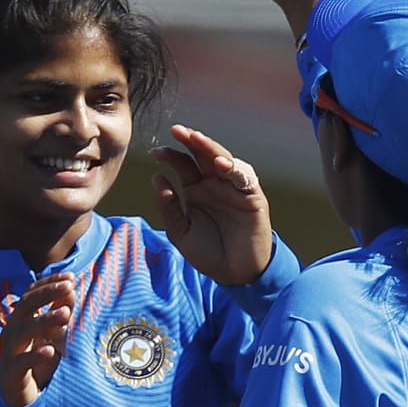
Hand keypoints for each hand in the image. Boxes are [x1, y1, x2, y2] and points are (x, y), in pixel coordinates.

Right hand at [0, 274, 75, 406]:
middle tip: (69, 287)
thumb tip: (71, 290)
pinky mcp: (13, 371)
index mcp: (20, 318)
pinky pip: (22, 362)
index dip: (49, 283)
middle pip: (26, 306)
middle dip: (47, 294)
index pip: (32, 294)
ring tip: (65, 313)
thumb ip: (58, 313)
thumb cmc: (33, 358)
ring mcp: (10, 350)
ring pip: (24, 331)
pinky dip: (36, 355)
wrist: (13, 391)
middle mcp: (13, 330)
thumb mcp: (50, 334)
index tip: (70, 276)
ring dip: (45, 320)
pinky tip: (50, 350)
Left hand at [152, 125, 273, 286]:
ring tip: (198, 140)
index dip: (170, 155)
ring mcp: (234, 189)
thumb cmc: (208, 254)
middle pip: (203, 155)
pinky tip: (222, 164)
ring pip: (225, 160)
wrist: (235, 275)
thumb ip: (168, 206)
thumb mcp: (180, 231)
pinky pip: (245, 179)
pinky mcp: (252, 198)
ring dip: (212, 148)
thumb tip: (157, 176)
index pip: (183, 164)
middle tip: (177, 131)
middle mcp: (215, 184)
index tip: (154, 152)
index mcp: (196, 189)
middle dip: (191, 140)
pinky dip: (235, 169)